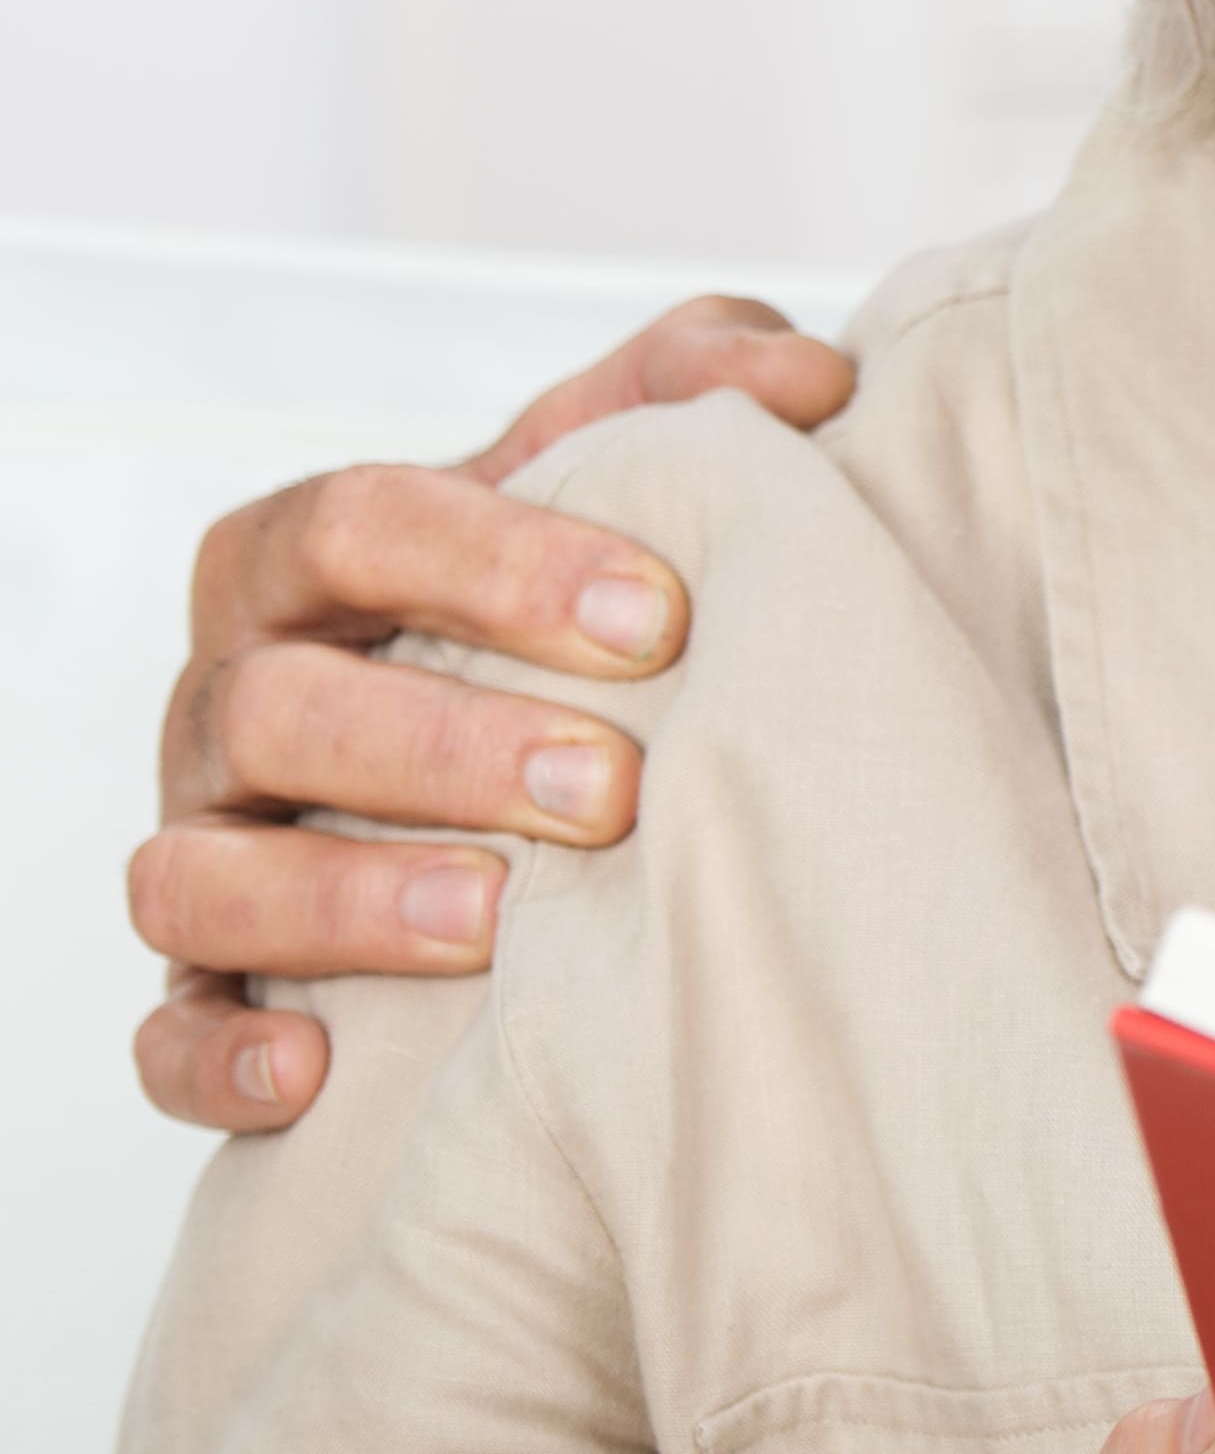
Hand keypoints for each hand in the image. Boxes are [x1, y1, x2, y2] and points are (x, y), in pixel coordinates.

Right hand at [137, 295, 851, 1129]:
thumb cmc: (573, 604)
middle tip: (611, 785)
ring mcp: (207, 847)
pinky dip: (217, 1051)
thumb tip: (808, 381)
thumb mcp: (623, 476)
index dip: (490, 564)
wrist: (541, 754)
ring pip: (198, 874)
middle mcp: (232, 701)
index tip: (658, 614)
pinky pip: (166, 1032)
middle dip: (440, 744)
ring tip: (500, 916)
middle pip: (270, 703)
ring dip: (342, 898)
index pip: (351, 525)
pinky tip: (314, 1072)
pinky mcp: (204, 989)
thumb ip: (696, 390)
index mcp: (308, 561)